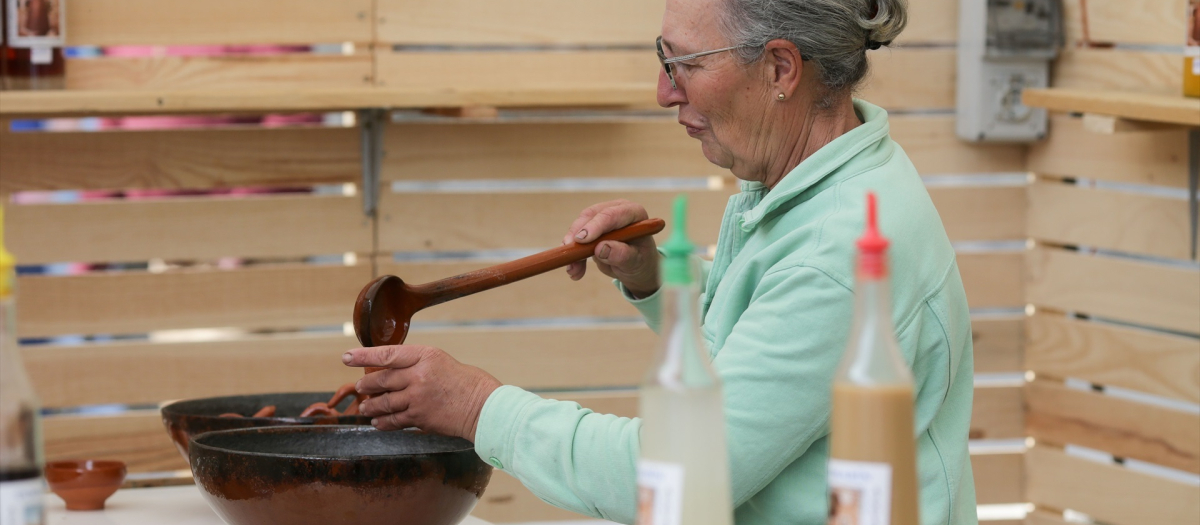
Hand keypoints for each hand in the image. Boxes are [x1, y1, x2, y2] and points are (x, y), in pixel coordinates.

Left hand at [342, 345, 501, 440]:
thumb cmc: (466, 382)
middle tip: (359, 387)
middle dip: (366, 385)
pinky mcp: (419, 418)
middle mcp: (418, 375)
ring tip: (365, 407)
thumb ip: (416, 363)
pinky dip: (383, 422)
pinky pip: (394, 420)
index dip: (363, 356)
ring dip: (371, 406)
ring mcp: (417, 398)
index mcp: (425, 356)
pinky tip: (377, 422)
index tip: (346, 357)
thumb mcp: (441, 361)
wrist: (483, 406)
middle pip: (381, 380)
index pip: (387, 354)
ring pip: (384, 402)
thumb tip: (390, 369)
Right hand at [563, 199, 660, 296]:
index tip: (581, 240)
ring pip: (579, 227)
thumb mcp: (636, 262)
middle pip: (591, 216)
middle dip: (578, 236)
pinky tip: (574, 270)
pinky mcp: (590, 228)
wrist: (637, 268)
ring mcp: (602, 218)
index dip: (595, 226)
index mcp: (634, 213)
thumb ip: (621, 255)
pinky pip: (575, 238)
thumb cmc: (641, 262)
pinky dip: (572, 254)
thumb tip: (601, 248)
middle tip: (570, 255)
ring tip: (573, 270)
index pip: (612, 214)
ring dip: (572, 248)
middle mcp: (616, 210)